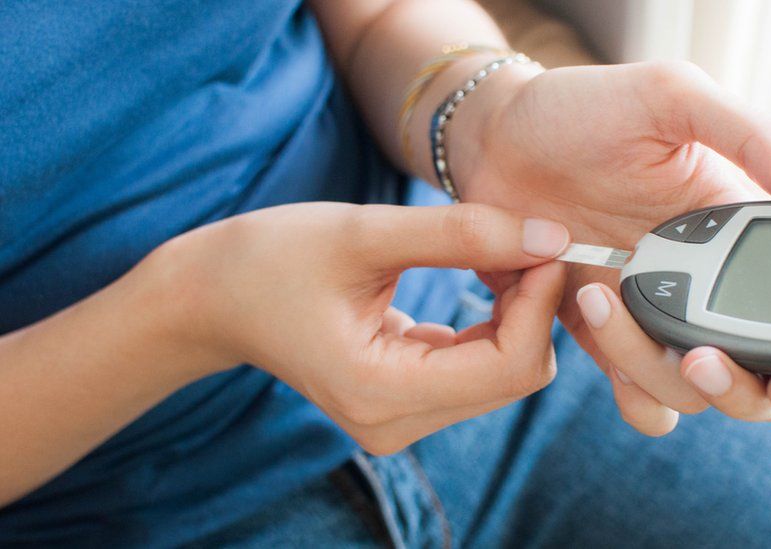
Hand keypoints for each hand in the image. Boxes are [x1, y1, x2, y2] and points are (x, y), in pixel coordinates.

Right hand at [160, 202, 569, 453]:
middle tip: (519, 239)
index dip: (541, 303)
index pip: (509, 367)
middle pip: (515, 375)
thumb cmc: (270, 258)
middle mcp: (396, 423)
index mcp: (381, 392)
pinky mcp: (405, 401)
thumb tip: (552, 236)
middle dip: (532, 305)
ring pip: (505, 372)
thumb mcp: (364, 233)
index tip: (544, 240)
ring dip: (516, 310)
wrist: (213, 296)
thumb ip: (461, 235)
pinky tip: (478, 273)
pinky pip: (479, 366)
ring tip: (492, 250)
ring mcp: (400, 419)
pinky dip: (493, 320)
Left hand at [453, 61, 770, 433]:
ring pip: (681, 391)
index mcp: (731, 234)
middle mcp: (698, 284)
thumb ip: (751, 136)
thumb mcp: (670, 98)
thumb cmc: (583, 108)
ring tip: (601, 297)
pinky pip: (627, 388)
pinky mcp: (595, 329)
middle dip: (734, 387)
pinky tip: (593, 329)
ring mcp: (647, 312)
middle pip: (745, 378)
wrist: (495, 136)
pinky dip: (623, 385)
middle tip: (700, 357)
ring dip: (657, 374)